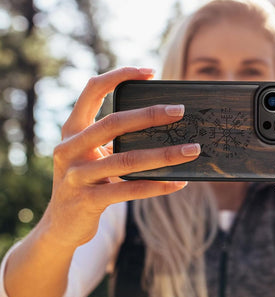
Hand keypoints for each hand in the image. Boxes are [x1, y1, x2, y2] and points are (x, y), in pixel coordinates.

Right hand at [42, 67, 199, 248]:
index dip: (119, 76)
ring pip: (127, 159)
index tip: (150, 72)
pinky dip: (157, 185)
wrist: (60, 225)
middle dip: (150, 114)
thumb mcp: (92, 154)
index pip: (93, 90)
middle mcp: (70, 148)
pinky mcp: (87, 200)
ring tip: (192, 149)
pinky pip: (129, 190)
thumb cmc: (86, 180)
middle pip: (113, 123)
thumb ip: (114, 138)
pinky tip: (179, 182)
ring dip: (165, 154)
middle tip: (180, 111)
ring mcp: (76, 175)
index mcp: (72, 129)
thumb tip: (163, 124)